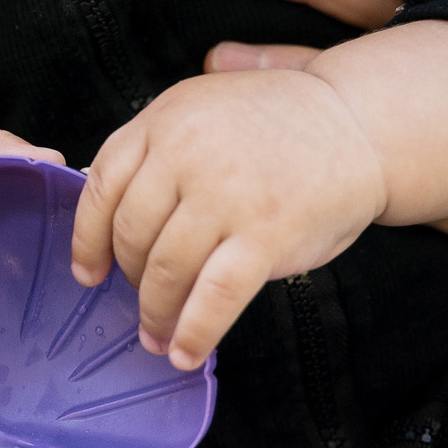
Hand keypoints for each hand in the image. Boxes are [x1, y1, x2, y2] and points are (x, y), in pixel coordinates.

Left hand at [70, 71, 384, 371]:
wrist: (360, 125)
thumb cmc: (288, 118)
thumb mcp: (212, 97)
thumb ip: (164, 132)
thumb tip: (114, 179)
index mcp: (168, 117)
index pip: (104, 184)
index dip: (88, 236)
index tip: (87, 269)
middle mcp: (187, 152)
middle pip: (132, 233)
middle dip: (130, 278)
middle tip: (138, 300)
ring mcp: (225, 195)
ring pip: (166, 270)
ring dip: (155, 314)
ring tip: (156, 336)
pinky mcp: (264, 236)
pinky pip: (213, 297)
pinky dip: (194, 331)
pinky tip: (185, 351)